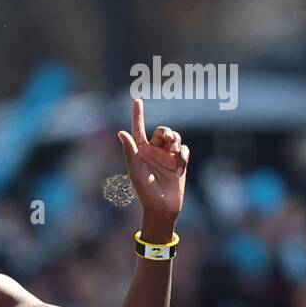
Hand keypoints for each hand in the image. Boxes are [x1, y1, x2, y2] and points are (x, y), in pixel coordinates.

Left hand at [118, 98, 188, 234]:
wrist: (162, 207)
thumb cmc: (145, 190)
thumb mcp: (135, 170)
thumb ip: (130, 150)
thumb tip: (121, 132)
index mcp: (141, 152)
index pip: (139, 129)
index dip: (138, 115)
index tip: (137, 100)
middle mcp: (154, 152)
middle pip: (161, 131)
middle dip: (166, 131)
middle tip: (167, 138)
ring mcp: (167, 157)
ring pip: (175, 137)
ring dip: (175, 140)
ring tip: (174, 150)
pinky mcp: (179, 162)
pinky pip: (184, 150)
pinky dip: (183, 156)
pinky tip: (179, 168)